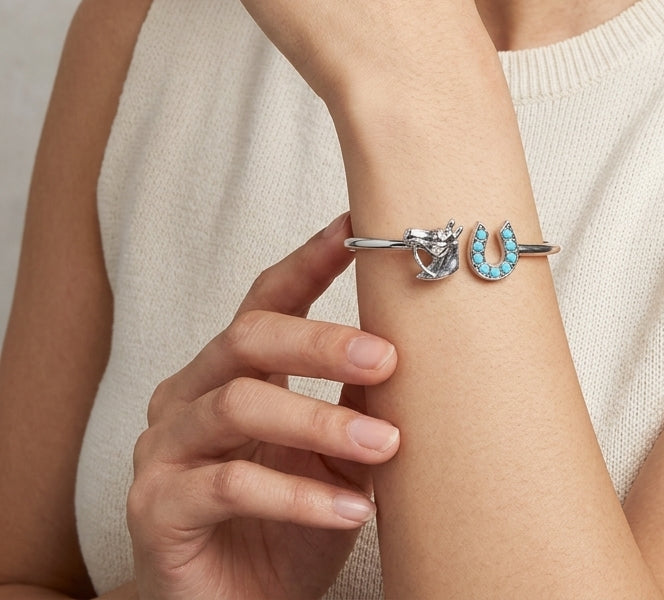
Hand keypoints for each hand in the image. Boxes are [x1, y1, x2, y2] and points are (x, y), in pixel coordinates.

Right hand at [128, 214, 398, 599]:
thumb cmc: (292, 524)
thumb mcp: (341, 456)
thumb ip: (360, 401)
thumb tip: (415, 346)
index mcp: (231, 369)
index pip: (267, 298)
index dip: (310, 261)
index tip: (357, 230)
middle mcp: (189, 394)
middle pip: (248, 337)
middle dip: (321, 341)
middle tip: (387, 359)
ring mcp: (164, 448)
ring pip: (239, 404)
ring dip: (320, 423)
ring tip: (384, 449)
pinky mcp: (156, 507)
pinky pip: (229, 486)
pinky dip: (298, 495)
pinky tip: (352, 512)